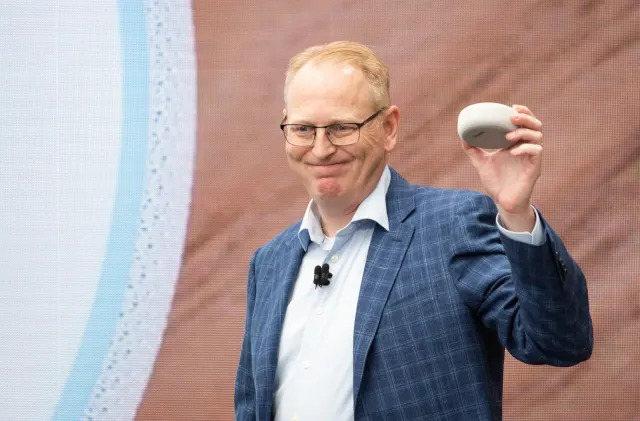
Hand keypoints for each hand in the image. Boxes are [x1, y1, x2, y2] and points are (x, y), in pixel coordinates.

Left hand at [461, 104, 542, 231]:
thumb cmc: (496, 182)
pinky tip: (512, 151)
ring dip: (524, 132)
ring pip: (538, 136)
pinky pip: (537, 152)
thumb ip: (473, 150)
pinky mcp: (535, 168)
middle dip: (526, 118)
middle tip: (512, 116)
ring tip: (509, 136)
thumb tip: (463, 135)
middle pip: (536, 125)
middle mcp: (527, 148)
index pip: (526, 123)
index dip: (523, 112)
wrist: (502, 201)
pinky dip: (525, 148)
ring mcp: (532, 158)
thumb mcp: (481, 163)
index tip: (512, 107)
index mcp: (517, 144)